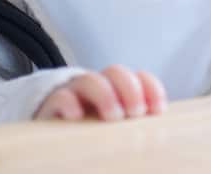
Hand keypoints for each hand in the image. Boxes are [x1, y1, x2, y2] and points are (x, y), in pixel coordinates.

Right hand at [35, 66, 165, 121]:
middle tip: (135, 113)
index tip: (158, 110)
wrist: (52, 129)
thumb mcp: (118, 126)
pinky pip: (61, 96)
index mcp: (119, 89)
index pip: (140, 77)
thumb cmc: (93, 130)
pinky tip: (77, 117)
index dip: (152, 88)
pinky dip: (70, 103)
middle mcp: (99, 85)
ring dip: (106, 95)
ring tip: (113, 117)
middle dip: (130, 89)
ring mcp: (75, 92)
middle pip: (116, 72)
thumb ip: (135, 123)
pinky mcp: (53, 105)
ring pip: (90, 80)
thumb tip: (156, 137)